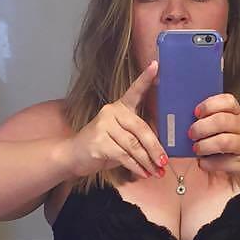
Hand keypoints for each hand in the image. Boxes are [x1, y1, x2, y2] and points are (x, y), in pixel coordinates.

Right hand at [71, 61, 167, 180]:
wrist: (74, 156)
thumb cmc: (104, 146)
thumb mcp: (123, 137)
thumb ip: (138, 138)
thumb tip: (162, 153)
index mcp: (120, 107)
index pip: (134, 91)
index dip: (145, 79)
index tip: (156, 65)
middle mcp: (111, 112)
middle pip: (140, 128)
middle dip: (155, 148)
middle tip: (165, 162)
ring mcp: (104, 126)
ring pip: (134, 145)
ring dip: (147, 161)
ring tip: (156, 172)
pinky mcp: (99, 142)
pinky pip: (124, 156)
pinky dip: (136, 167)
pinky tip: (143, 173)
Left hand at [188, 93, 239, 180]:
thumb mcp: (239, 123)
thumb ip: (219, 119)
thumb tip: (190, 122)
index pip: (227, 101)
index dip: (209, 105)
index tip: (197, 112)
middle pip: (221, 121)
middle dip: (201, 127)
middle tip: (192, 134)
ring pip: (223, 142)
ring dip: (204, 146)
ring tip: (197, 148)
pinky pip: (222, 163)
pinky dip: (208, 163)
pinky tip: (204, 162)